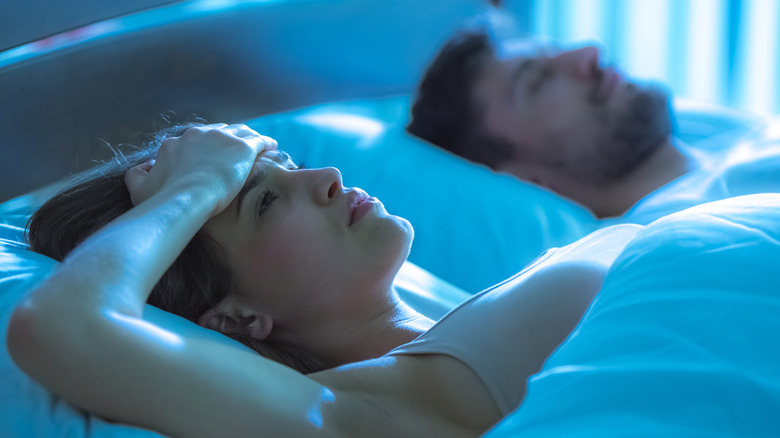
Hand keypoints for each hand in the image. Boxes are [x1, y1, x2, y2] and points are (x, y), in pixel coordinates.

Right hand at [125, 124, 276, 215]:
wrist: (188, 198)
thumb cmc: (163, 199)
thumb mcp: (139, 188)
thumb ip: (136, 176)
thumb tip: (139, 169)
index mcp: (176, 142)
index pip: (195, 138)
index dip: (206, 144)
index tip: (213, 152)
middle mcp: (199, 134)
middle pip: (219, 131)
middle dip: (228, 137)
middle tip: (237, 148)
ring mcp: (222, 139)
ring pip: (241, 132)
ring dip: (249, 137)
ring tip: (258, 144)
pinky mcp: (242, 148)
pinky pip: (259, 140)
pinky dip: (266, 142)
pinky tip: (273, 147)